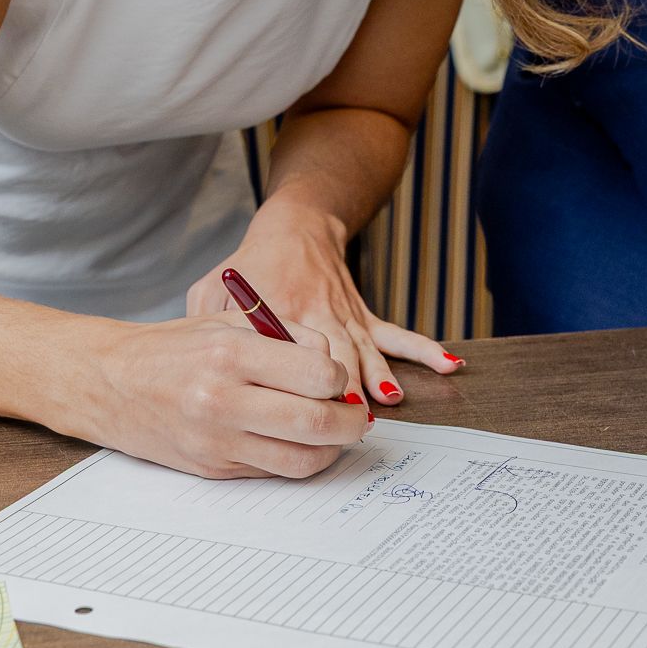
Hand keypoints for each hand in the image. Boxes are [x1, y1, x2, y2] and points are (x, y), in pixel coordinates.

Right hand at [81, 309, 369, 477]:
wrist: (112, 383)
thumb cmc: (176, 346)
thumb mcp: (230, 321)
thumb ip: (286, 336)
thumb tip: (334, 364)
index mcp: (232, 353)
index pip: (317, 374)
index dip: (339, 378)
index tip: (338, 376)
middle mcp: (224, 400)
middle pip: (315, 422)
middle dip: (349, 422)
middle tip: (356, 415)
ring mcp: (217, 441)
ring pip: (299, 459)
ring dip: (330, 449)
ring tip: (334, 432)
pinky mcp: (212, 469)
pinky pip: (271, 471)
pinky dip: (295, 459)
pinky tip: (298, 441)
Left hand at [187, 189, 463, 409]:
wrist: (297, 224)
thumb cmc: (248, 264)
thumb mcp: (213, 289)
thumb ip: (205, 325)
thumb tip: (197, 369)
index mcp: (274, 308)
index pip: (283, 349)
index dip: (292, 380)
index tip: (303, 411)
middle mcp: (315, 312)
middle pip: (331, 354)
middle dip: (342, 390)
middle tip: (350, 423)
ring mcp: (343, 314)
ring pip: (364, 348)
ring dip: (378, 375)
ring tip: (388, 401)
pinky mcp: (362, 314)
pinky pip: (395, 334)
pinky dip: (423, 349)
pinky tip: (449, 366)